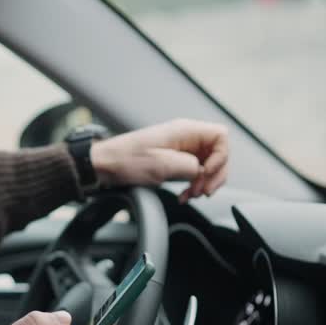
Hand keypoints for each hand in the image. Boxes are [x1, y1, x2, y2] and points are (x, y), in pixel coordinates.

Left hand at [89, 119, 228, 202]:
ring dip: (204, 183)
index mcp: (184, 130)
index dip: (221, 157)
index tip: (206, 173)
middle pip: (219, 153)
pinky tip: (185, 194)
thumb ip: (190, 167)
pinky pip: (196, 173)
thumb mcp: (161, 165)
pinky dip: (194, 186)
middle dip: (214, 175)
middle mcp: (186, 137)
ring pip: (209, 165)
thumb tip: (203, 172)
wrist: (104, 166)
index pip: (221, 136)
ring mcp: (182, 150)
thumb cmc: (125, 160)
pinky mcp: (176, 162)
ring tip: (191, 194)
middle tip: (202, 191)